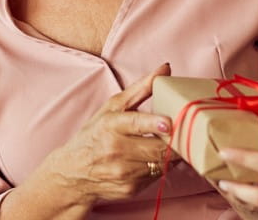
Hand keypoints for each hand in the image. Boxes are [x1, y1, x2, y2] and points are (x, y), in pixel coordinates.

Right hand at [27, 64, 174, 205]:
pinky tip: (152, 159)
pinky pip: (157, 176)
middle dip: (175, 140)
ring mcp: (123, 172)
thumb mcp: (112, 108)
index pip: (135, 123)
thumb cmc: (95, 135)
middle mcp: (115, 150)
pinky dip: (160, 167)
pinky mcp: (130, 189)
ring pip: (162, 163)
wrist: (73, 173)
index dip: (155, 123)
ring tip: (169, 143)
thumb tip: (166, 68)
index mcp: (110, 125)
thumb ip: (141, 88)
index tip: (169, 122)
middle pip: (157, 147)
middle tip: (184, 131)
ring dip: (170, 154)